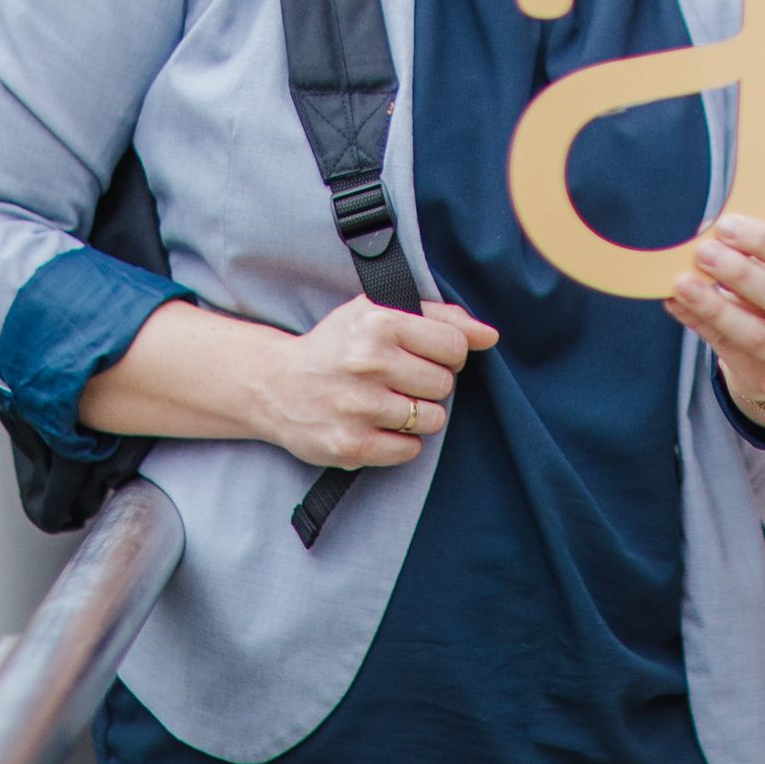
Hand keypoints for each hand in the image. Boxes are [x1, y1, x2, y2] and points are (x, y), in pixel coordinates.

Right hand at [250, 296, 496, 469]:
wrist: (274, 385)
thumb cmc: (336, 346)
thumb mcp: (379, 313)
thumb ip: (440, 317)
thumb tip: (490, 336)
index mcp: (378, 322)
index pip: (454, 345)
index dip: (446, 354)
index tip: (422, 356)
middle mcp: (368, 363)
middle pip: (444, 384)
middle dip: (428, 385)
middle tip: (397, 381)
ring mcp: (358, 407)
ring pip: (432, 420)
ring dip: (416, 416)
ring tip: (385, 404)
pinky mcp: (350, 445)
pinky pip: (410, 450)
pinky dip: (400, 443)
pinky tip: (376, 426)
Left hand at [668, 213, 764, 430]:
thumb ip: (760, 256)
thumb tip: (709, 232)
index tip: (727, 226)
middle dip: (741, 275)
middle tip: (703, 252)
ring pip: (756, 335)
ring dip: (716, 307)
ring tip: (682, 283)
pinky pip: (727, 351)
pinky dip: (699, 324)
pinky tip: (676, 304)